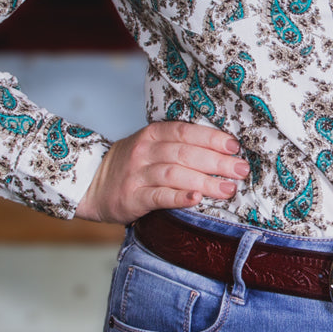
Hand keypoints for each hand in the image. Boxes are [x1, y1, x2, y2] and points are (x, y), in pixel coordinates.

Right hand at [75, 121, 249, 223]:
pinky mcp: (132, 198)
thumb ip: (177, 145)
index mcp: (152, 133)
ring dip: (205, 181)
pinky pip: (159, 196)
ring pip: (175, 174)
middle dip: (217, 161)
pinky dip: (179, 197)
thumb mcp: (150, 145)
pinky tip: (197, 199)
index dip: (211, 138)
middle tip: (241, 170)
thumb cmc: (132, 164)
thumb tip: (221, 150)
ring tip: (228, 189)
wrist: (92, 183)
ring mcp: (137, 174)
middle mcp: (145, 151)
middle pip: (185, 153)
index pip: (185, 132)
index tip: (234, 146)